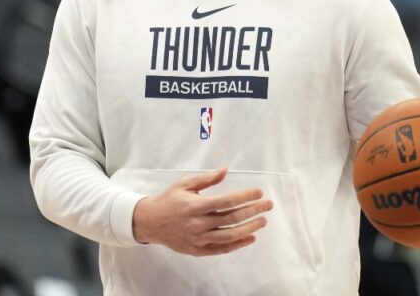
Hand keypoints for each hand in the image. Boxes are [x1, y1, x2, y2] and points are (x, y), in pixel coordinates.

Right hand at [131, 167, 273, 256]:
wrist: (151, 222)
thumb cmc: (169, 200)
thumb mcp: (185, 184)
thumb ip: (206, 179)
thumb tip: (225, 170)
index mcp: (195, 205)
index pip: (227, 201)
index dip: (245, 196)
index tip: (259, 192)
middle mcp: (197, 223)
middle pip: (232, 218)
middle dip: (254, 210)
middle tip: (268, 205)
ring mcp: (198, 239)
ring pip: (230, 235)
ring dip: (249, 228)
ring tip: (262, 220)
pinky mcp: (198, 250)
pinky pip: (221, 249)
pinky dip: (237, 244)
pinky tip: (250, 237)